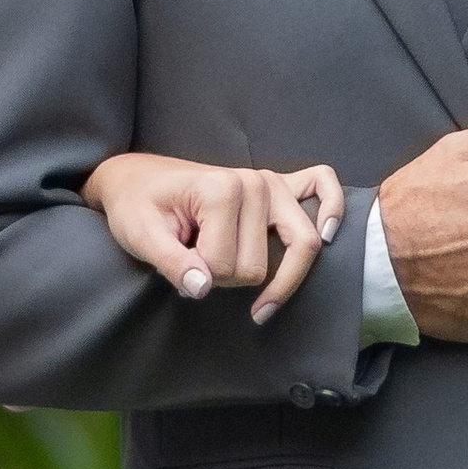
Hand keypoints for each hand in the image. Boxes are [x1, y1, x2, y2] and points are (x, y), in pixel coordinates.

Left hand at [84, 151, 345, 325]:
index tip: (179, 266)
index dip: (202, 277)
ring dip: (269, 269)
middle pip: (264, 263)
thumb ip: (170, 263)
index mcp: (221, 189)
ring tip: (235, 271)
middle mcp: (254, 181)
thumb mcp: (140, 236)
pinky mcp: (279, 184)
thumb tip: (202, 288)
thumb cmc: (137, 207)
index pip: (230, 266)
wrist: (136, 180)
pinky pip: (322, 185)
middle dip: (230, 278)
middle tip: (199, 264)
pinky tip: (326, 232)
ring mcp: (271, 181)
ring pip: (299, 245)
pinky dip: (331, 209)